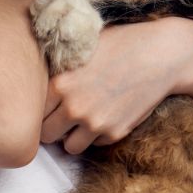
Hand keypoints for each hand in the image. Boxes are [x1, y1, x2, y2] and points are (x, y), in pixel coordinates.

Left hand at [41, 17, 192, 154]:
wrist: (159, 55)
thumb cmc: (119, 44)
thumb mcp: (82, 49)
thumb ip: (59, 70)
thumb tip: (37, 80)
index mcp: (60, 84)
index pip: (34, 112)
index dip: (41, 109)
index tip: (48, 105)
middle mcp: (74, 108)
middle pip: (46, 135)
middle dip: (53, 126)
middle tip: (62, 116)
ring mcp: (95, 123)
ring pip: (69, 147)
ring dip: (73, 136)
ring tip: (82, 119)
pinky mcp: (115, 133)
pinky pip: (95, 145)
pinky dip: (97, 135)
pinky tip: (106, 114)